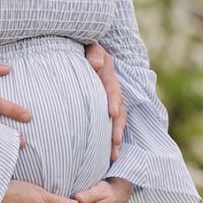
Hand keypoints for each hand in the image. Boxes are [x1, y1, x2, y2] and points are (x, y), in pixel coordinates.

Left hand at [84, 42, 124, 157]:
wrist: (84, 54)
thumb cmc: (84, 50)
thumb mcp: (91, 47)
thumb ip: (94, 54)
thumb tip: (96, 64)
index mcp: (108, 73)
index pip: (112, 88)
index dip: (114, 100)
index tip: (112, 113)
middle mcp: (112, 88)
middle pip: (119, 110)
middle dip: (117, 126)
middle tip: (115, 141)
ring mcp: (109, 99)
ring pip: (117, 120)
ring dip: (115, 136)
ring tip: (113, 154)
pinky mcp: (104, 109)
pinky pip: (110, 124)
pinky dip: (110, 139)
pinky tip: (108, 155)